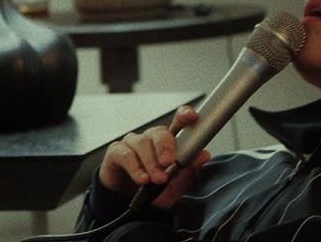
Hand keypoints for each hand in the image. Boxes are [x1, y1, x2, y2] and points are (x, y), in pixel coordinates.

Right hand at [98, 105, 212, 208]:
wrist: (128, 205)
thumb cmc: (153, 191)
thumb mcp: (175, 186)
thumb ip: (189, 171)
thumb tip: (204, 155)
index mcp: (168, 142)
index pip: (178, 123)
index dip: (184, 116)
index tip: (192, 116)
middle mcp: (151, 139)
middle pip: (159, 132)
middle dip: (165, 146)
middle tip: (169, 162)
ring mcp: (133, 144)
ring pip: (142, 143)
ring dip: (151, 163)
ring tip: (157, 179)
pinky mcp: (116, 152)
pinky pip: (125, 154)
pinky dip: (135, 168)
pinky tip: (142, 179)